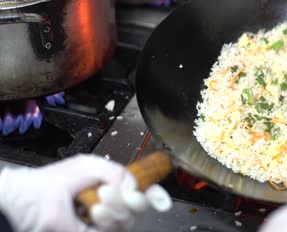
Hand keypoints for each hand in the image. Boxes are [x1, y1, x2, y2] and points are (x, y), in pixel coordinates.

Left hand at [0, 154, 171, 231]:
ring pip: (126, 221)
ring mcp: (99, 222)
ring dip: (115, 211)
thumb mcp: (86, 166)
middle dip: (130, 201)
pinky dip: (106, 221)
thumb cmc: (46, 184)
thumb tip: (133, 185)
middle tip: (110, 192)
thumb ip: (115, 170)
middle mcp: (107, 204)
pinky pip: (111, 229)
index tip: (162, 200)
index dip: (155, 195)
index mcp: (109, 185)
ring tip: (95, 203)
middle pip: (137, 208)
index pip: (140, 191)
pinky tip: (93, 213)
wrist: (19, 202)